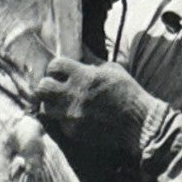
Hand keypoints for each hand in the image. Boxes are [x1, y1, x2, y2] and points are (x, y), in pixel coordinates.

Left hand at [36, 56, 157, 151]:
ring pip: (46, 108)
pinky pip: (59, 123)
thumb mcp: (112, 70)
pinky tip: (77, 117)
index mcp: (84, 76)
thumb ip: (92, 60)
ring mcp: (72, 116)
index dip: (56, 67)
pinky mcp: (74, 132)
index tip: (60, 71)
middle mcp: (74, 96)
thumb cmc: (128, 93)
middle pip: (43, 87)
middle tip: (56, 87)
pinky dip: (64, 119)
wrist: (138, 124)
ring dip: (52, 103)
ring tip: (63, 103)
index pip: (55, 65)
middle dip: (47, 85)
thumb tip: (80, 48)